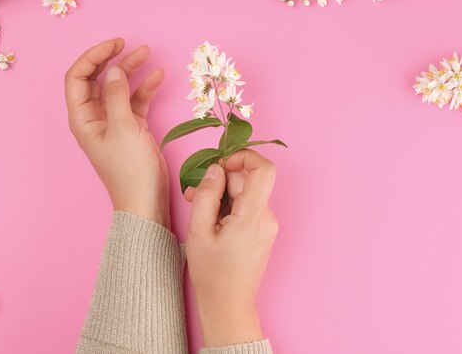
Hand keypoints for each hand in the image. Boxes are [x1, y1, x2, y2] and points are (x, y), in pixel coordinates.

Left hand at [65, 38, 169, 227]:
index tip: (114, 45)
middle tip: (128, 44)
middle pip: (96, 79)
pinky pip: (135, 100)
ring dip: (131, 70)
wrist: (146, 201)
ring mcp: (114, 121)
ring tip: (147, 53)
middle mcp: (94, 117)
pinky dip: (145, 87)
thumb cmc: (129, 170)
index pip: (77, 78)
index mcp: (82, 118)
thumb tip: (113, 69)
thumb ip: (117, 96)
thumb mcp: (123, 129)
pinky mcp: (132, 127)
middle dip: (111, 59)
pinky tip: (157, 75)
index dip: (92, 57)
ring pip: (118, 87)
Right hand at [184, 150, 278, 346]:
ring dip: (221, 196)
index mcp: (252, 216)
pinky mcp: (262, 231)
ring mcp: (266, 225)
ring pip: (244, 194)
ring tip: (198, 210)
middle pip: (247, 181)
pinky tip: (210, 220)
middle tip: (194, 193)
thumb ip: (207, 195)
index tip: (221, 164)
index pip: (264, 169)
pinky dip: (228, 207)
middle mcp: (266, 218)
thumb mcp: (199, 231)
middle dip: (220, 181)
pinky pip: (246, 207)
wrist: (228, 305)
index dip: (243, 157)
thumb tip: (215, 169)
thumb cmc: (212, 273)